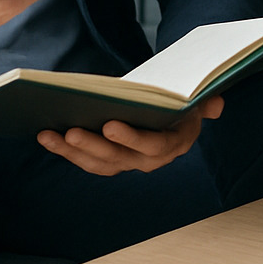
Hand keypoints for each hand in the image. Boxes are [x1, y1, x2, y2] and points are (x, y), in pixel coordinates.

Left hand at [37, 96, 224, 175]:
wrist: (175, 114)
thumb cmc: (183, 103)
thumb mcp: (199, 100)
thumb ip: (207, 102)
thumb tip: (215, 104)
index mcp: (173, 144)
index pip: (152, 145)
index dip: (132, 138)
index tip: (110, 124)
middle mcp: (149, 160)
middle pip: (118, 157)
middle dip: (93, 145)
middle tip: (71, 130)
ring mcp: (127, 162)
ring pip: (97, 163)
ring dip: (71, 151)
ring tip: (48, 134)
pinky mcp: (109, 161)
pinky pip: (86, 161)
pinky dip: (66, 151)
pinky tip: (47, 137)